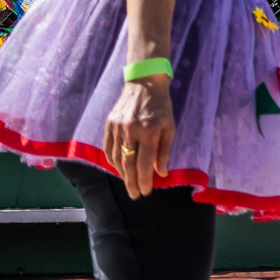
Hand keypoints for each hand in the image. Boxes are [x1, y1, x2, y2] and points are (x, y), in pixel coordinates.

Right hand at [104, 77, 173, 200]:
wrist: (144, 83)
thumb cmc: (162, 106)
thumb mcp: (170, 127)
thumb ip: (164, 150)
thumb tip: (161, 172)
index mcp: (150, 131)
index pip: (145, 163)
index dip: (144, 180)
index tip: (145, 192)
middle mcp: (132, 130)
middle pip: (129, 164)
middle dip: (132, 182)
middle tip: (135, 195)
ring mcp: (118, 127)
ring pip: (117, 158)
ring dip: (122, 174)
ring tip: (129, 184)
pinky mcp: (109, 124)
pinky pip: (108, 148)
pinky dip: (113, 161)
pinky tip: (119, 169)